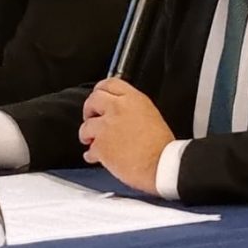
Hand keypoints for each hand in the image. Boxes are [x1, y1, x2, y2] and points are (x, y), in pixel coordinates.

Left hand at [78, 78, 173, 195]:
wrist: (161, 164)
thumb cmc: (161, 146)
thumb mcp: (151, 115)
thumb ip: (132, 108)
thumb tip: (121, 112)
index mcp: (133, 99)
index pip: (110, 83)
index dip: (100, 90)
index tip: (97, 96)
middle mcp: (117, 109)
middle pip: (93, 100)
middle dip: (89, 110)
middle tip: (91, 118)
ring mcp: (106, 127)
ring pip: (86, 126)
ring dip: (88, 135)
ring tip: (92, 141)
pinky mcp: (100, 146)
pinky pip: (89, 149)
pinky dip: (91, 155)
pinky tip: (96, 157)